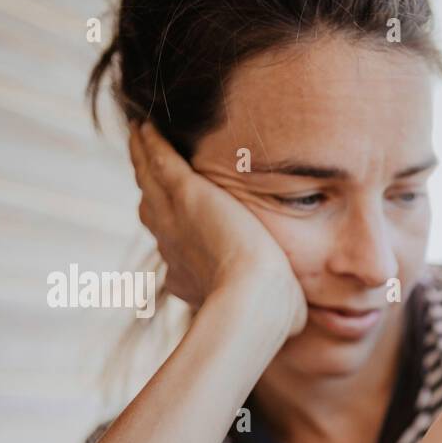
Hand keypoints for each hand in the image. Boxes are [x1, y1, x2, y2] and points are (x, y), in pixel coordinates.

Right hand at [127, 121, 304, 333]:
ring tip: (141, 135)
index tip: (178, 223)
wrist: (254, 300)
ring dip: (143, 158)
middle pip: (152, 209)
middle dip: (150, 188)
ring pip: (149, 179)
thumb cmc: (272, 315)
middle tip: (145, 163)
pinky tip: (147, 124)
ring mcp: (172, 217)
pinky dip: (151, 142)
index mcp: (187, 274)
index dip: (175, 233)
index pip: (176, 247)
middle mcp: (170, 245)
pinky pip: (159, 158)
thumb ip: (279, 306)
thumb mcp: (273, 312)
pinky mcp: (185, 192)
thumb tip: (300, 318)